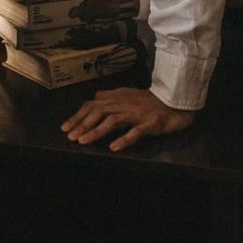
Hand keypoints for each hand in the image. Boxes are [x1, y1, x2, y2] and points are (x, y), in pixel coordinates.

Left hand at [60, 87, 195, 151]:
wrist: (177, 100)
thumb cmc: (152, 100)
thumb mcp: (129, 95)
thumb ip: (112, 96)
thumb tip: (95, 97)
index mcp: (118, 98)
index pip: (93, 105)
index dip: (78, 116)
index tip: (65, 128)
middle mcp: (125, 104)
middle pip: (99, 112)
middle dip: (82, 124)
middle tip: (70, 136)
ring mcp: (138, 114)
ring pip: (113, 121)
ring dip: (96, 131)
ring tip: (83, 141)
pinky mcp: (151, 124)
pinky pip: (136, 132)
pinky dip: (124, 139)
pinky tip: (114, 147)